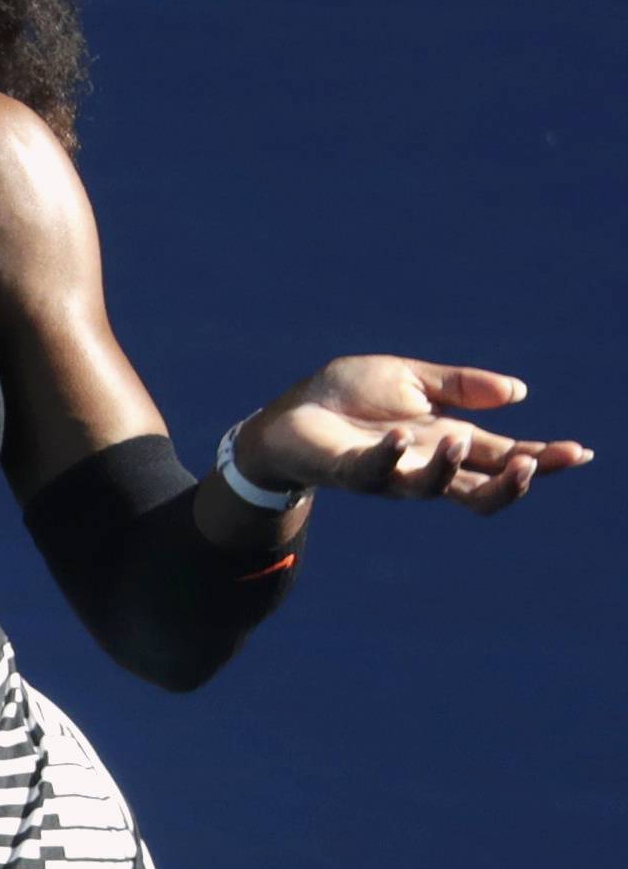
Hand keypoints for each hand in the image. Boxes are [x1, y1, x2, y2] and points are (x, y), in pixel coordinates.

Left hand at [235, 355, 592, 515]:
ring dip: (450, 466)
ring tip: (462, 439)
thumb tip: (520, 393)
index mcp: (447, 442)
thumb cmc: (350, 397)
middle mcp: (424, 465)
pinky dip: (390, 455)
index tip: (578, 453)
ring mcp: (388, 474)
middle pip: (479, 489)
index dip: (542, 458)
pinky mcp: (350, 471)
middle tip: (533, 465)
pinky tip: (401, 435)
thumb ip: (463, 386)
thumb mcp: (413, 379)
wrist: (290, 412)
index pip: (504, 456)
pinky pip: (374, 471)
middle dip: (510, 483)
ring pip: (430, 487)